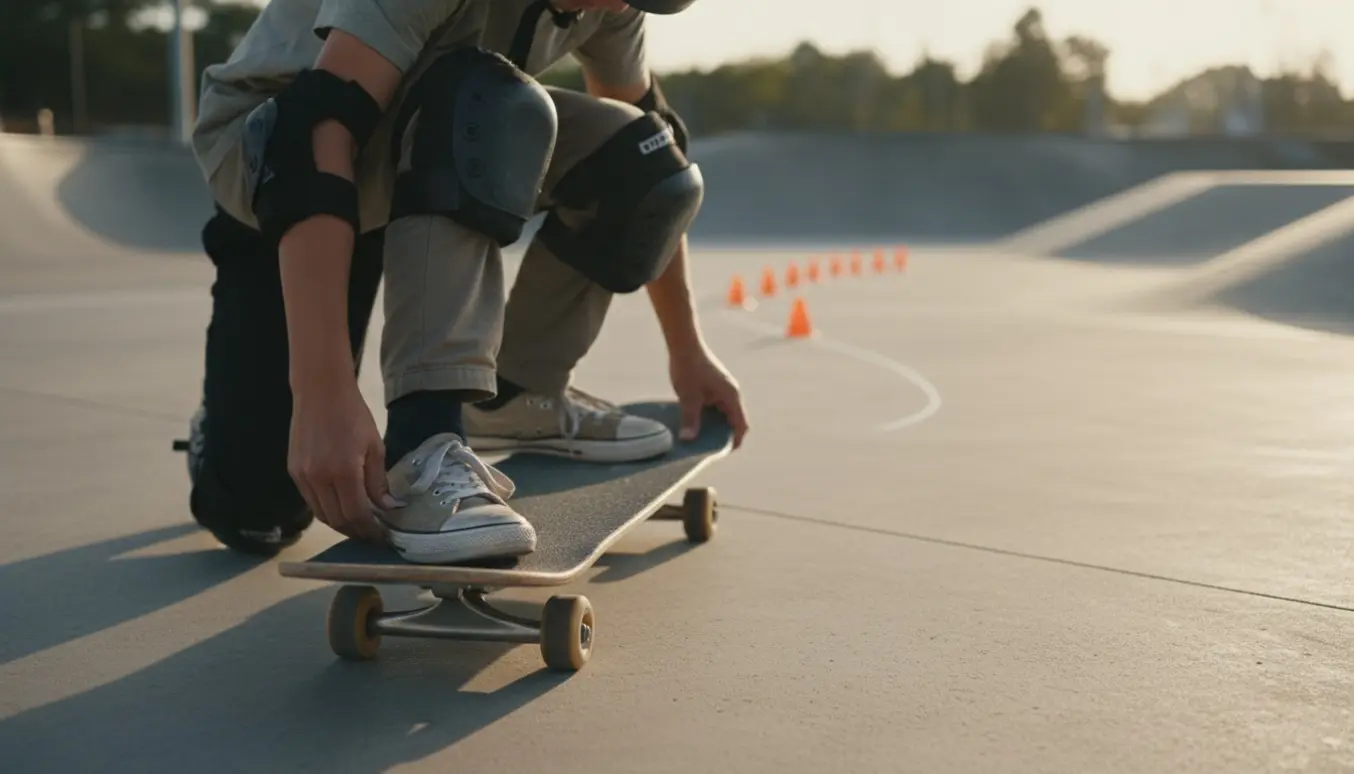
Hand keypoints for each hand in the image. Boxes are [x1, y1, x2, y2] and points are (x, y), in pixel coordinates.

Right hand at [288, 381, 401, 542]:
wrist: (320, 392)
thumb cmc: (353, 415)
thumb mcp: (375, 446)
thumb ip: (378, 481)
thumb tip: (388, 508)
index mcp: (343, 471)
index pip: (356, 514)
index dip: (369, 530)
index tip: (381, 536)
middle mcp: (319, 478)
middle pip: (337, 520)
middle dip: (355, 531)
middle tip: (371, 535)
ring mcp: (302, 476)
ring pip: (321, 514)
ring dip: (340, 524)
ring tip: (357, 524)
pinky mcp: (293, 471)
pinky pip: (310, 501)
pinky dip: (326, 509)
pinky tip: (339, 506)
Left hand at [669, 345, 748, 447]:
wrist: (684, 344)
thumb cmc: (688, 367)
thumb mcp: (689, 396)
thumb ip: (690, 418)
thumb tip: (688, 439)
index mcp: (731, 396)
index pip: (741, 425)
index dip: (735, 441)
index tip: (722, 453)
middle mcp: (731, 394)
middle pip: (733, 422)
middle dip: (723, 436)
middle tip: (707, 449)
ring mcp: (723, 390)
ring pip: (723, 415)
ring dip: (714, 426)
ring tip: (699, 439)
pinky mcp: (714, 387)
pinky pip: (716, 407)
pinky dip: (709, 417)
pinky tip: (694, 423)